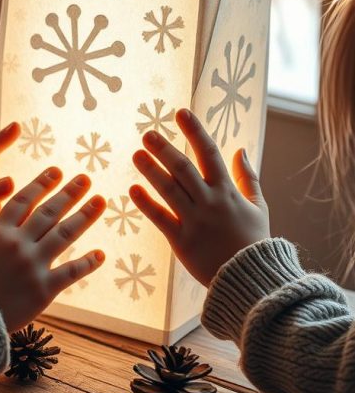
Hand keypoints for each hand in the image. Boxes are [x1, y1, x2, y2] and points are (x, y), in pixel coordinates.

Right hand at [0, 167, 105, 331]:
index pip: (24, 200)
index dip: (42, 183)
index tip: (57, 170)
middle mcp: (18, 244)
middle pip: (49, 212)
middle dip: (69, 193)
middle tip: (86, 178)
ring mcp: (33, 265)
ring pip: (64, 234)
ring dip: (84, 216)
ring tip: (100, 201)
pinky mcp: (44, 289)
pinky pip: (70, 272)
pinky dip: (87, 263)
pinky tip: (100, 254)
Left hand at [129, 108, 269, 286]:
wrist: (251, 280)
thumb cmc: (253, 241)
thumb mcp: (258, 206)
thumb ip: (248, 177)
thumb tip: (240, 149)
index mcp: (228, 191)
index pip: (209, 153)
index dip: (194, 131)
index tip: (180, 112)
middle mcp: (209, 201)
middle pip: (184, 168)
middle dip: (165, 149)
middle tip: (147, 133)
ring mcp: (194, 220)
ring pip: (169, 189)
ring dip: (151, 170)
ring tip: (136, 154)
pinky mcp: (181, 241)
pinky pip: (160, 218)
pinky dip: (146, 203)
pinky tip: (133, 189)